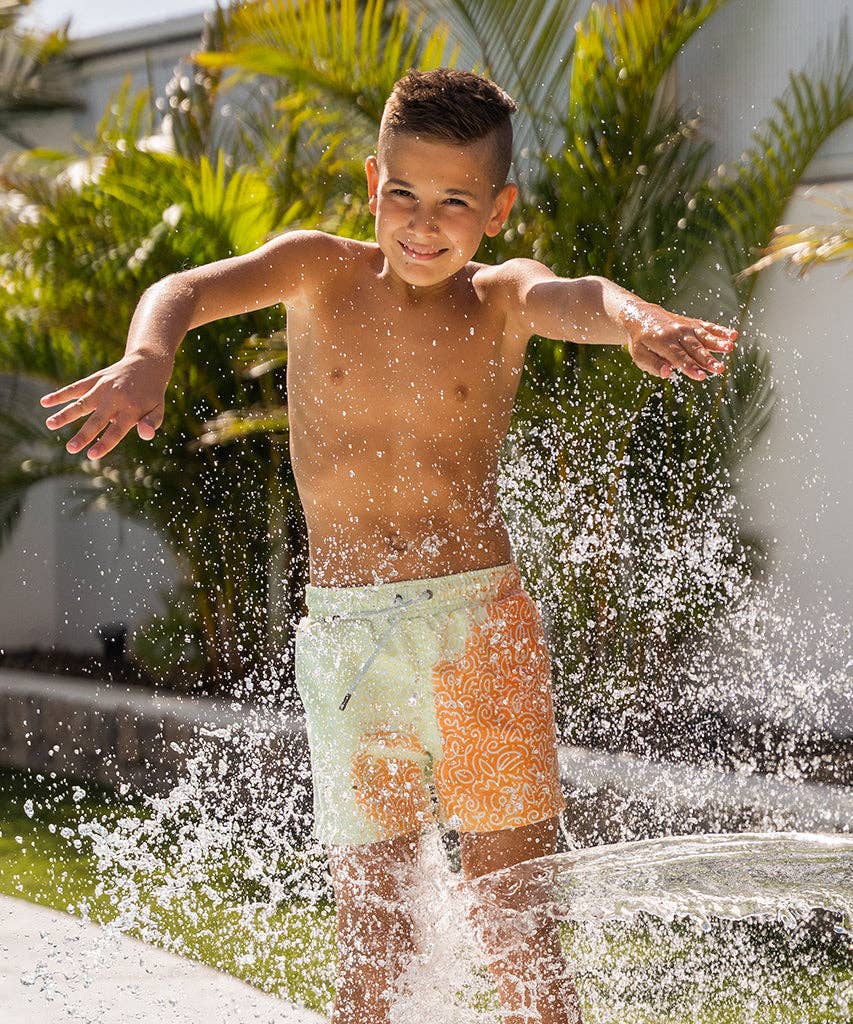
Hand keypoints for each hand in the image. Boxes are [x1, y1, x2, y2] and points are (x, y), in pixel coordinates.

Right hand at [40, 353, 170, 459]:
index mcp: (131, 410)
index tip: (91, 455)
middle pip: (96, 420)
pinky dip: (60, 395)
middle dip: (83, 435)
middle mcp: (114, 399)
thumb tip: (146, 435)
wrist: (147, 363)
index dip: (104, 444)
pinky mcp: (94, 379)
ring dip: (65, 414)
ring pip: (80, 403)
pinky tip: (45, 402)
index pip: (116, 431)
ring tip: (49, 425)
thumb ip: (151, 424)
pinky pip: (75, 388)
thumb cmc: (152, 394)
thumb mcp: (158, 409)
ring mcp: (102, 388)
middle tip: (70, 449)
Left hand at [624, 302, 737, 380]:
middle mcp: (676, 332)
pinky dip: (720, 330)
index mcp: (662, 341)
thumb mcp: (639, 355)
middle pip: (694, 349)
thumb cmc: (640, 341)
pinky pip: (707, 327)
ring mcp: (686, 327)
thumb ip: (653, 365)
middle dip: (707, 360)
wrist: (641, 315)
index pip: (678, 358)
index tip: (701, 376)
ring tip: (730, 347)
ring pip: (703, 336)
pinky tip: (732, 335)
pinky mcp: (692, 324)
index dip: (690, 367)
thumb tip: (668, 373)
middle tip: (720, 369)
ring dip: (717, 343)